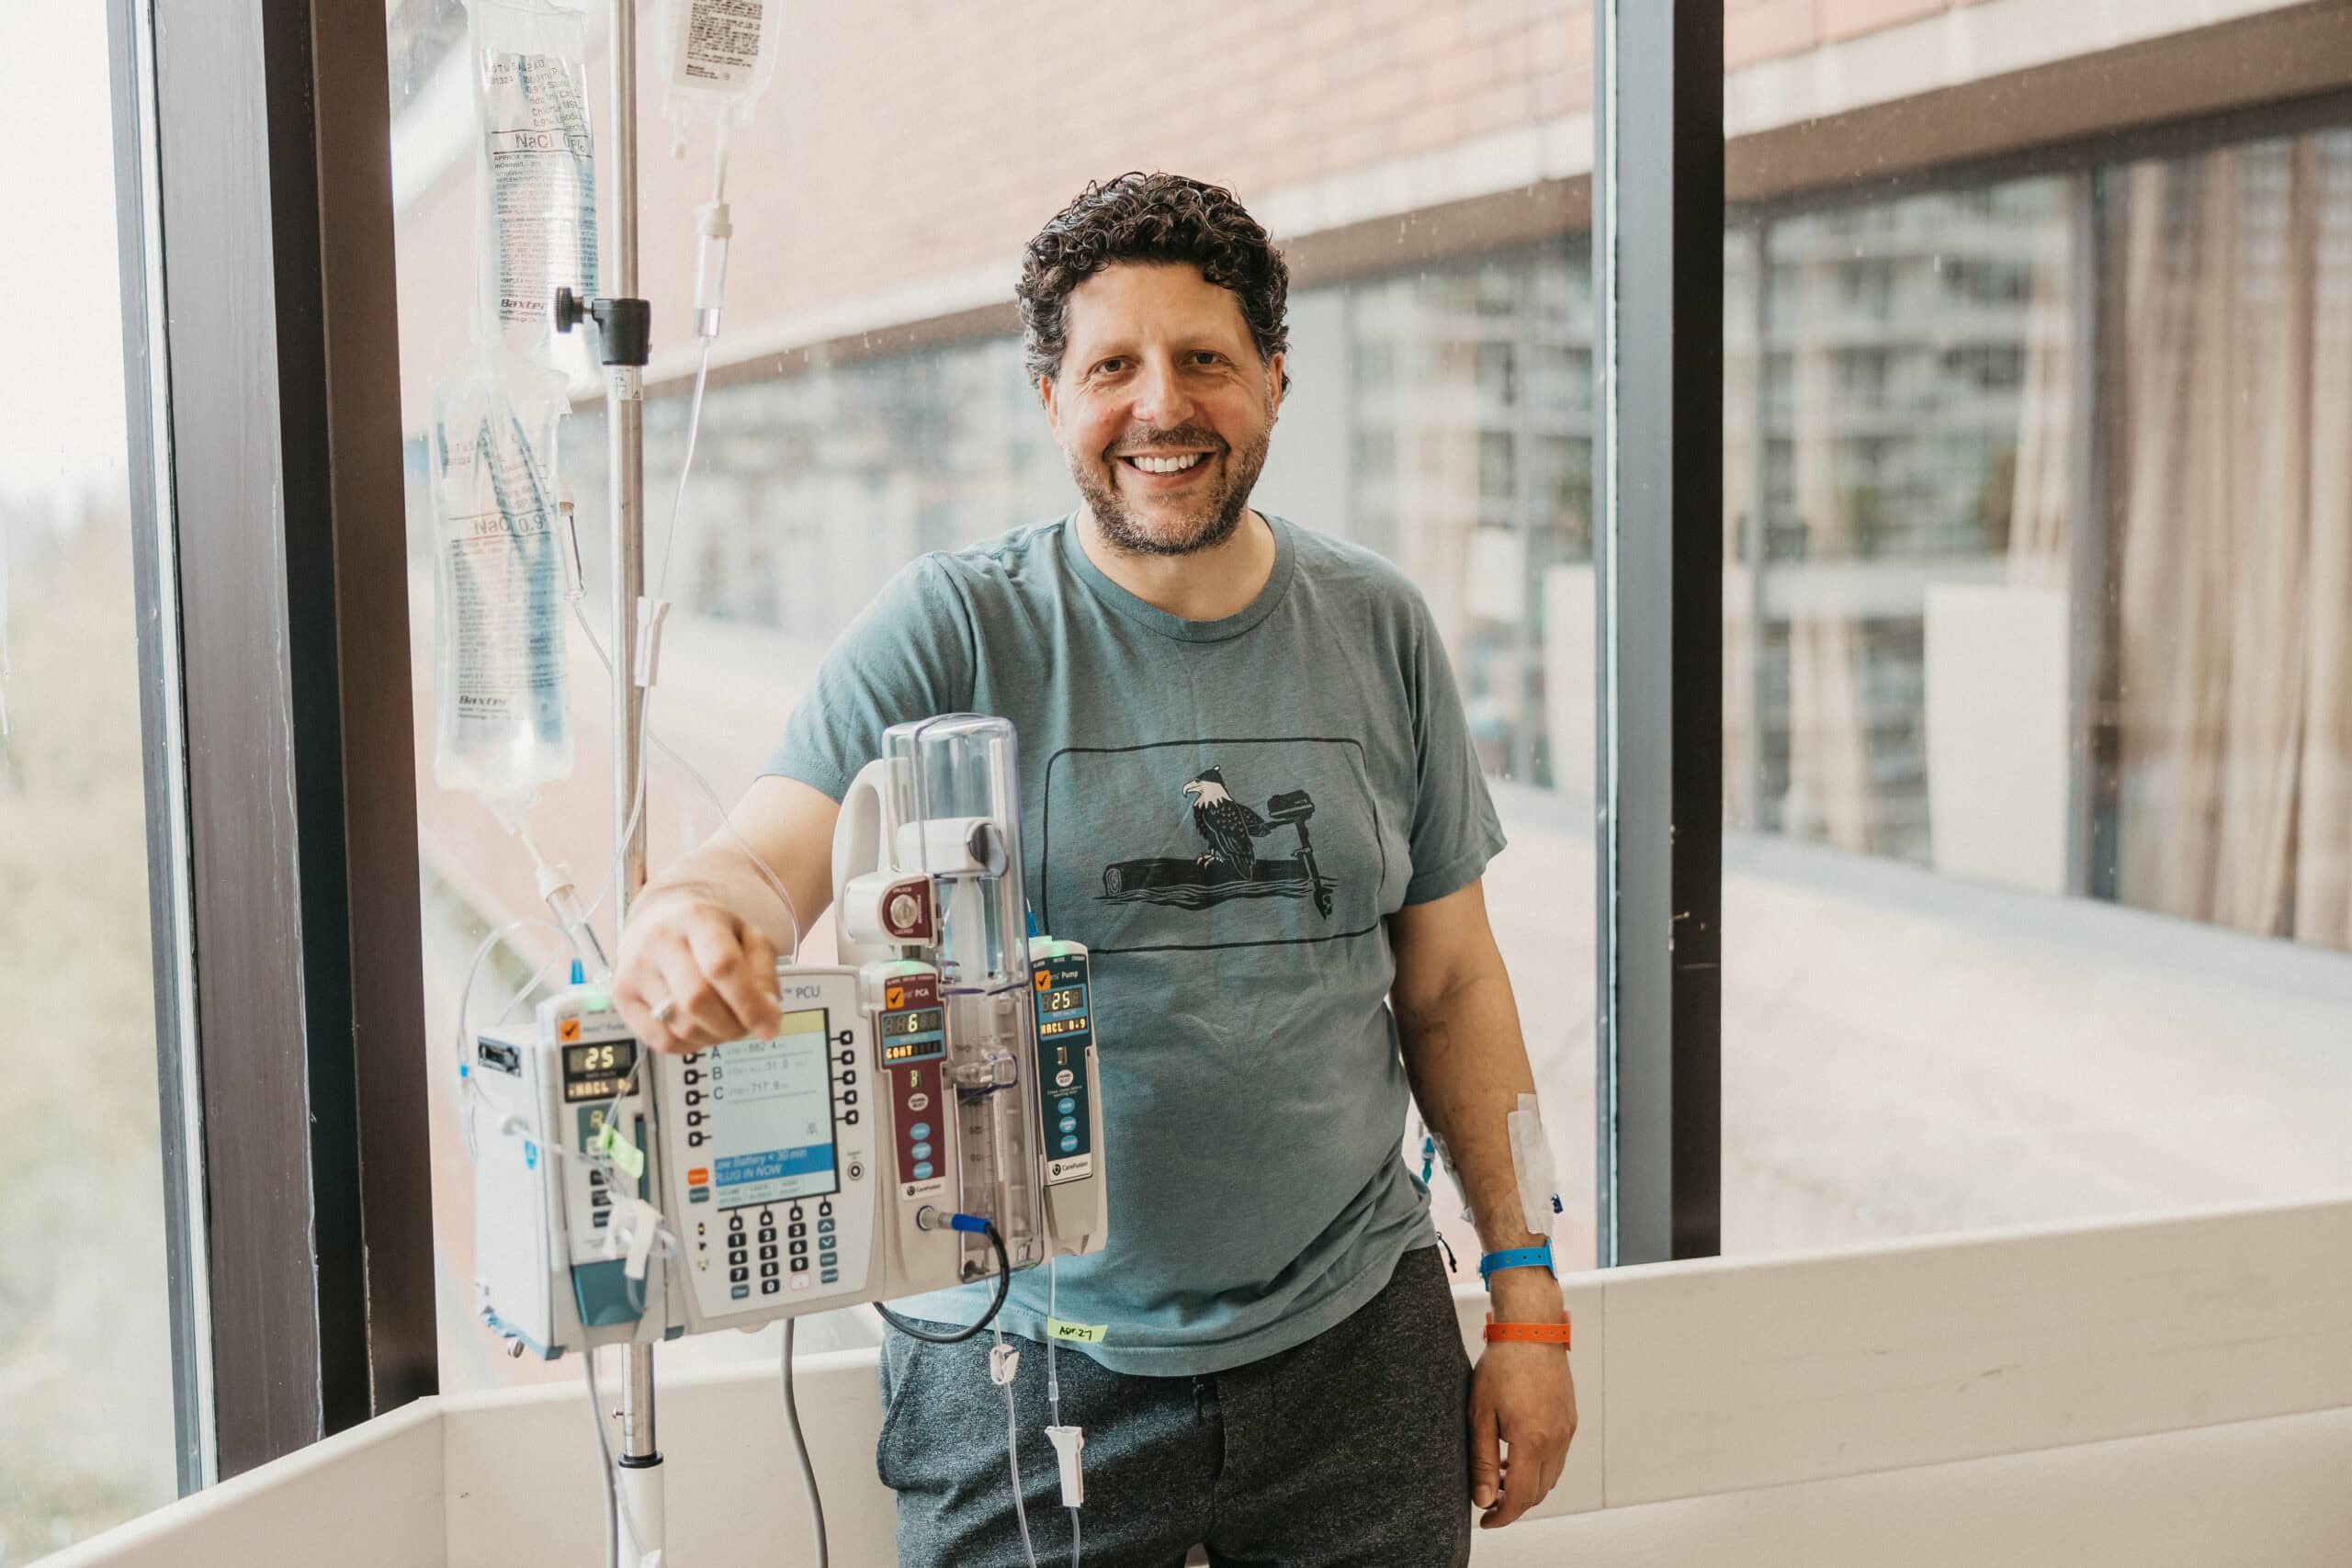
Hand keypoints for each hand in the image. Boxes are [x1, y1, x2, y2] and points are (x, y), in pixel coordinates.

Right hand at [610, 889, 781, 1053]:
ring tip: (724, 1024)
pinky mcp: (620, 995)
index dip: (749, 1004)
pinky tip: (699, 1029)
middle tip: (746, 1028)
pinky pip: (661, 1040)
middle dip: (732, 1026)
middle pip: (698, 1000)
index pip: (723, 966)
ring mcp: (634, 968)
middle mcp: (659, 939)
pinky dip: (690, 1045)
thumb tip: (767, 1018)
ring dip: (714, 1037)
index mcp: (697, 917)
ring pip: (682, 1026)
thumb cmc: (710, 933)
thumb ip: (765, 974)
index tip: (769, 1028)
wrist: (659, 921)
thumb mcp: (747, 937)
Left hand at [1468, 1335, 1576, 1527]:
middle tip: (1488, 1499)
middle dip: (1513, 1504)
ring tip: (1497, 1475)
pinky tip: (1515, 1454)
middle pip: (1537, 1493)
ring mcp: (1567, 1431)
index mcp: (1532, 1440)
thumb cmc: (1501, 1366)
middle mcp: (1556, 1440)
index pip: (1520, 1497)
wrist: (1531, 1331)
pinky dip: (1538, 1467)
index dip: (1502, 1516)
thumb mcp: (1480, 1414)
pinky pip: (1557, 1458)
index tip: (1486, 1521)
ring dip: (1526, 1485)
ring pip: (1550, 1478)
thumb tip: (1484, 1499)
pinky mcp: (1570, 1421)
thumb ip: (1481, 1460)